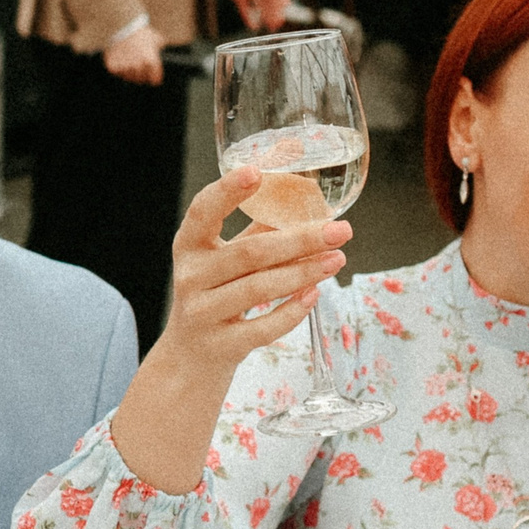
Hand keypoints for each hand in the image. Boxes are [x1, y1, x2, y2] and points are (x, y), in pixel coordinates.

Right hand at [104, 25, 165, 85]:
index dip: (154, 77)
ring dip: (129, 72)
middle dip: (141, 74)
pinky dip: (118, 67)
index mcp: (152, 63)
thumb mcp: (157, 39)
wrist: (123, 26)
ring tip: (128, 59)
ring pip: (128, 77)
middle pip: (141, 80)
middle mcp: (139, 68)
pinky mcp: (113, 67)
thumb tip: (164, 52)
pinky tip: (120, 58)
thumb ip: (160, 49)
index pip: (155, 80)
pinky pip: (117, 72)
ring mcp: (125, 68)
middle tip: (137, 63)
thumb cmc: (142, 32)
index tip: (151, 73)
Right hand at [153, 170, 348, 377]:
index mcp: (189, 246)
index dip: (227, 191)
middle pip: (248, 253)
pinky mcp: (221, 345)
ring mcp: (202, 313)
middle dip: (299, 239)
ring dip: (304, 271)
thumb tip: (304, 199)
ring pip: (259, 289)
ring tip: (337, 259)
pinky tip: (313, 294)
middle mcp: (190, 277)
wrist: (190, 357)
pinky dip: (291, 311)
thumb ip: (257, 232)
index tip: (256, 171)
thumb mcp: (225, 261)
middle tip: (339, 229)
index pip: (202, 212)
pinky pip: (262, 328)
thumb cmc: (215, 296)